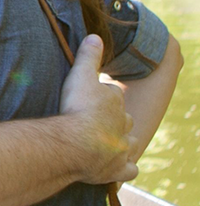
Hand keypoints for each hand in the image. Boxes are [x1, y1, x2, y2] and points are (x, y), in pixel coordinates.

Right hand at [58, 35, 136, 185]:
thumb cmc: (77, 108)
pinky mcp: (117, 169)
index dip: (102, 95)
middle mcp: (123, 124)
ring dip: (122, 141)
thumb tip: (95, 36)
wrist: (76, 144)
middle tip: (97, 119)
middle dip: (114, 118)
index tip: (91, 96)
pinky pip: (129, 169)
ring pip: (129, 143)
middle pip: (124, 118)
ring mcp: (121, 148)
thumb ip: (88, 56)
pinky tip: (118, 168)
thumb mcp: (80, 76)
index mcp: (114, 101)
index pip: (112, 95)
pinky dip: (125, 168)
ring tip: (109, 141)